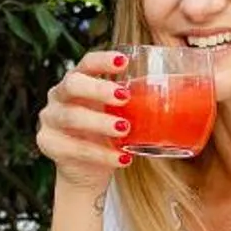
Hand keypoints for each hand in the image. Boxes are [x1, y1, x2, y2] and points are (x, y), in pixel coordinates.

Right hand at [37, 47, 136, 198]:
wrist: (86, 170)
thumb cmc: (107, 134)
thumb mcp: (119, 115)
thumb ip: (135, 103)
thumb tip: (182, 91)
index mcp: (77, 81)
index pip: (86, 63)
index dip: (103, 60)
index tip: (125, 62)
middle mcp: (59, 96)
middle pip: (72, 84)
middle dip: (98, 89)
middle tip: (124, 97)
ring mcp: (50, 119)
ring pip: (71, 117)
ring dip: (100, 122)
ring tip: (125, 130)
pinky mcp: (48, 143)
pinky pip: (75, 148)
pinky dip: (101, 154)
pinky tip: (122, 158)